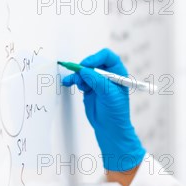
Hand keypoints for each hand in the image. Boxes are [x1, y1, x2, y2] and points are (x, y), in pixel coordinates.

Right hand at [61, 48, 145, 171]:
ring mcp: (97, 81)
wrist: (110, 128)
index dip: (96, 58)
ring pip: (84, 71)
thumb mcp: (109, 95)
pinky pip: (78, 79)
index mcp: (118, 73)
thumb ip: (97, 81)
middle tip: (79, 74)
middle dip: (84, 67)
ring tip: (79, 84)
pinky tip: (67, 82)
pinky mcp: (88, 88)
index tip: (87, 65)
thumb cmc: (116, 112)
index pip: (107, 57)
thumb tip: (84, 70)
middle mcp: (107, 75)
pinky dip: (72, 80)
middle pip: (93, 62)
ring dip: (78, 75)